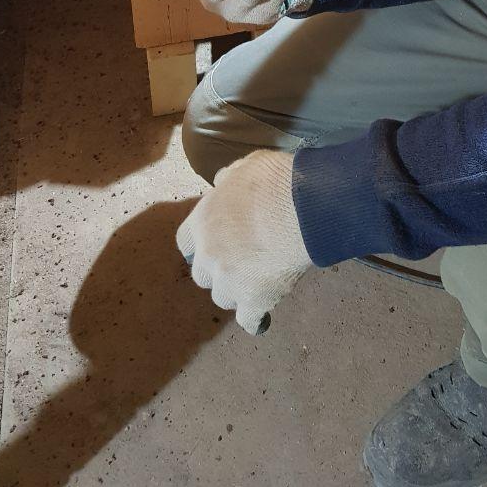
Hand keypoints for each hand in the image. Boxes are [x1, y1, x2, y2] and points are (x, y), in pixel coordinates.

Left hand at [176, 149, 312, 333]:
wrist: (301, 208)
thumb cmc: (274, 180)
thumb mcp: (245, 166)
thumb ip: (228, 179)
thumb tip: (222, 184)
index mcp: (202, 222)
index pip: (185, 243)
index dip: (201, 243)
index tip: (217, 240)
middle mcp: (208, 256)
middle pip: (203, 275)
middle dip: (219, 269)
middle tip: (242, 259)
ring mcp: (229, 282)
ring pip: (223, 298)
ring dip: (237, 290)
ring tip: (258, 280)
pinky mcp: (253, 301)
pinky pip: (248, 320)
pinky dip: (255, 317)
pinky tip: (263, 314)